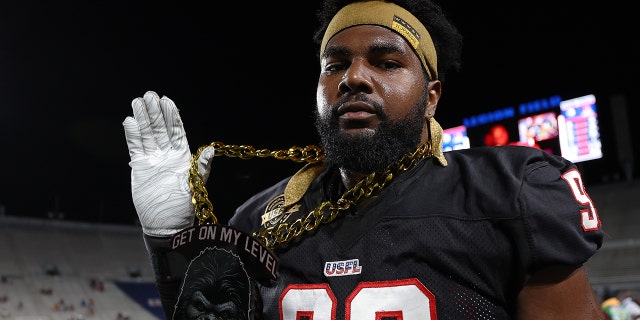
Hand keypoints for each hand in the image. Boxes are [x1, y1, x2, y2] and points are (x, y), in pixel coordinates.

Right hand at [122, 91, 214, 236]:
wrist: (166, 223)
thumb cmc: (184, 205)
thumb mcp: (195, 184)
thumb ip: (201, 166)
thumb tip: (211, 149)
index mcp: (182, 156)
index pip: (177, 131)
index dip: (172, 116)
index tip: (168, 101)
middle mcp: (167, 155)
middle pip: (160, 129)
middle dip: (155, 113)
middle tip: (150, 95)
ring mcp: (153, 160)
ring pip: (147, 135)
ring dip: (143, 119)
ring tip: (138, 102)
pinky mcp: (140, 167)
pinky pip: (136, 147)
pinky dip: (133, 135)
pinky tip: (130, 121)